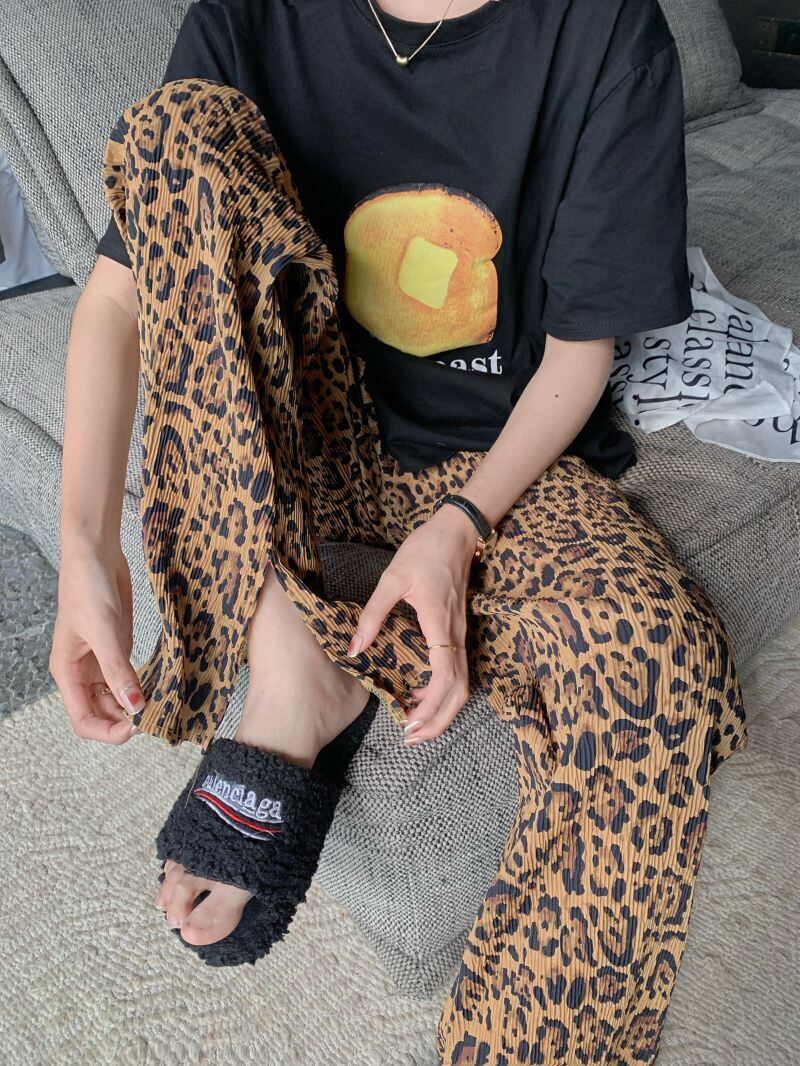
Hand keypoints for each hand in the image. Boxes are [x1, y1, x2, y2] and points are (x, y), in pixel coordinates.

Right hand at [49, 542, 144, 743]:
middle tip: (157, 717)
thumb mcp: (103, 630)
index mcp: (68, 672)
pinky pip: (130, 677)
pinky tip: (162, 686)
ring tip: (163, 703)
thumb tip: (134, 707)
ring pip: (118, 697)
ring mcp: (101, 661)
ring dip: (136, 704)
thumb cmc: (87, 587)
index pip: (83, 720)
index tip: (136, 727)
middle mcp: (82, 672)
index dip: (108, 731)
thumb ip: (117, 669)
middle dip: (126, 720)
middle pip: (102, 714)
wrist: (96, 554)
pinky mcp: (118, 648)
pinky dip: (144, 685)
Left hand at [350, 504, 477, 742]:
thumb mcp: (392, 579)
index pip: (445, 678)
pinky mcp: (458, 630)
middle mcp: (456, 635)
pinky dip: (443, 691)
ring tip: (415, 724)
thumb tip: (355, 648)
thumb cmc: (425, 551)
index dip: (430, 707)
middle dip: (439, 721)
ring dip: (442, 709)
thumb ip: (373, 614)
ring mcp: (461, 633)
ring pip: (462, 684)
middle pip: (460, 691)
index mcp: (440, 625)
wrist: (456, 531)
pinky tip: (420, 693)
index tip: (409, 724)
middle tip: (412, 738)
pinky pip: (457, 670)